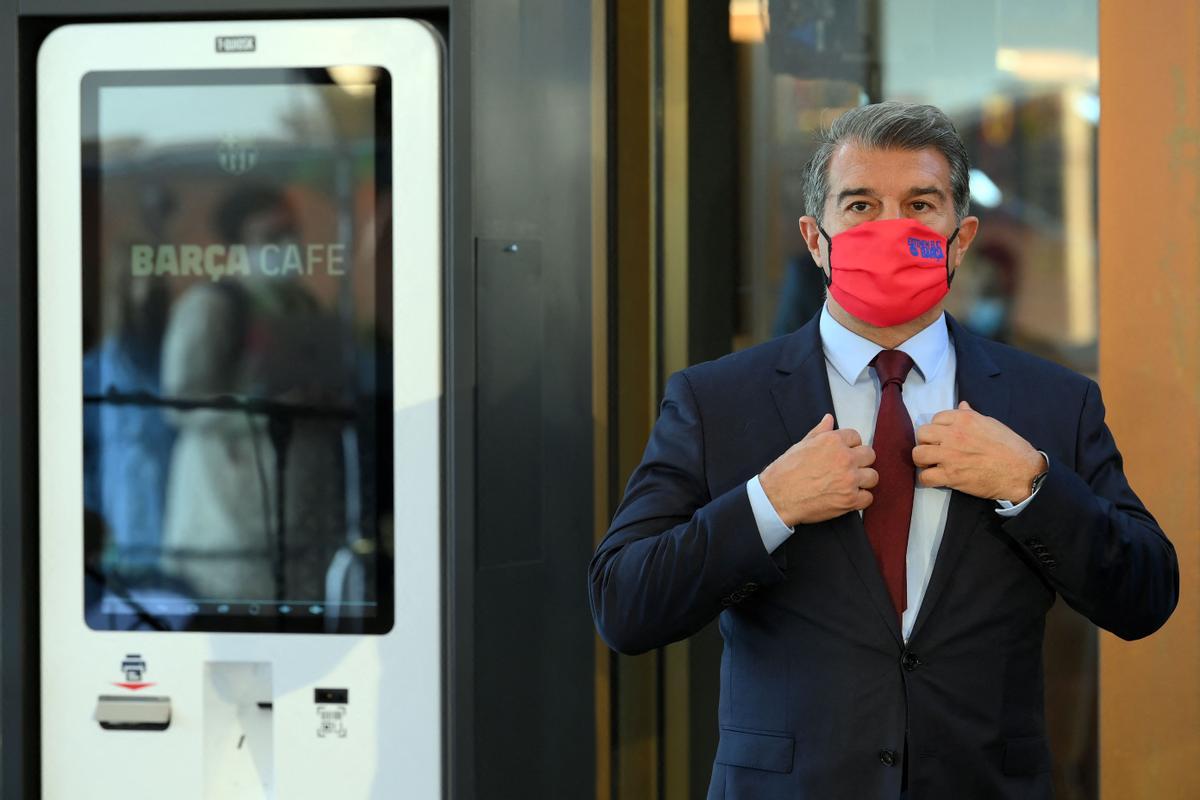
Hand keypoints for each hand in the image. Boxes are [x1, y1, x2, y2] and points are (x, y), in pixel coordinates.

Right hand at [759, 413, 877, 525]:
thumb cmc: (786, 471)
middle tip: (849, 468)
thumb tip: (829, 419)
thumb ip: (819, 432)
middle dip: (860, 461)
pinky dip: (860, 499)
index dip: (850, 445)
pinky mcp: (850, 500)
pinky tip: (849, 497)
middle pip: (869, 455)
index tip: (844, 453)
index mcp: (833, 441)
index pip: (856, 436)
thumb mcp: (801, 445)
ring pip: (873, 476)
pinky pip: (868, 498)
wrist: (778, 497)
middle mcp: (845, 458)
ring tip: (851, 484)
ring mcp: (850, 480)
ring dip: (863, 480)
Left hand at [912, 401, 1044, 501]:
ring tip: (931, 464)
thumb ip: (972, 415)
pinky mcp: (951, 476)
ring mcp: (950, 456)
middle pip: (922, 434)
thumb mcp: (991, 424)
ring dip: (922, 460)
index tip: (942, 437)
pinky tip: (935, 478)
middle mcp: (954, 435)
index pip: (936, 418)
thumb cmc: (1010, 447)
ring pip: (918, 454)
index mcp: (964, 419)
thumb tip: (962, 405)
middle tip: (933, 450)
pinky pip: (925, 477)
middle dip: (926, 442)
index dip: (938, 429)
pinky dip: (927, 479)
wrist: (1022, 471)